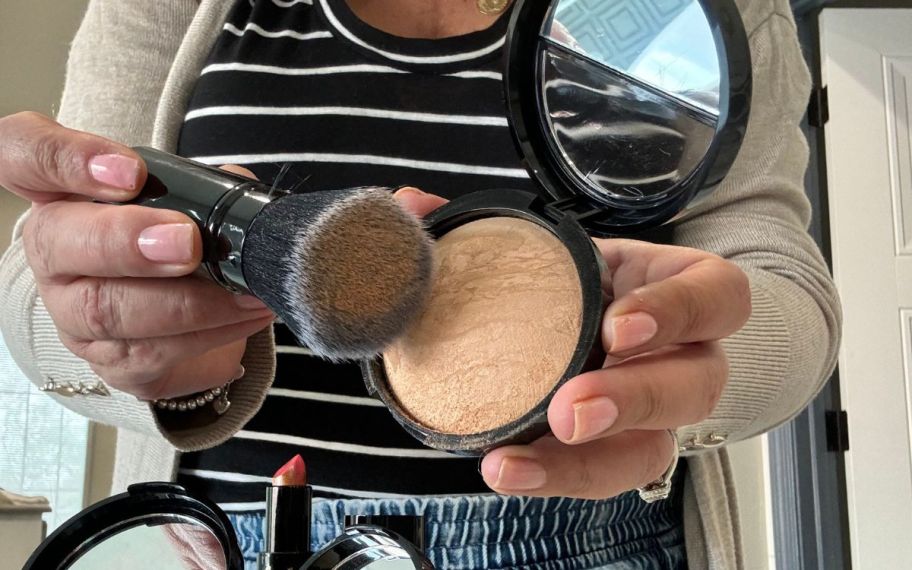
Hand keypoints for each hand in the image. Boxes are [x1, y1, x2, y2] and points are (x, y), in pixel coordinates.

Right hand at [0, 112, 278, 399]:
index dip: (62, 157)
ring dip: (187, 302)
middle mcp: (54, 251)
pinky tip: (248, 315)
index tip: (130, 170)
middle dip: (127, 242)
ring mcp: (71, 312)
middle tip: (188, 243)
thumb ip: (202, 184)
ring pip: (107, 309)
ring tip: (245, 290)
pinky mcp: (107, 360)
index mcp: (63, 193)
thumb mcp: (184, 202)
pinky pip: (149, 352)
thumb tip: (236, 189)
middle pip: (57, 242)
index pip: (23, 153)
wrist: (188, 321)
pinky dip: (210, 333)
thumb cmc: (176, 243)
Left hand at [480, 239, 750, 498]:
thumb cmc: (584, 279)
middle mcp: (686, 357)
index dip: (676, 313)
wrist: (581, 322)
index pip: (716, 298)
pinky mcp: (621, 451)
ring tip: (520, 459)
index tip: (617, 328)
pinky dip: (553, 476)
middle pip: (694, 386)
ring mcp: (657, 414)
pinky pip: (602, 475)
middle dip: (633, 400)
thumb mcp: (567, 245)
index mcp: (684, 290)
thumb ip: (498, 228)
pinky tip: (507, 468)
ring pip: (653, 450)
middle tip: (570, 408)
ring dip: (588, 460)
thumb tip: (417, 203)